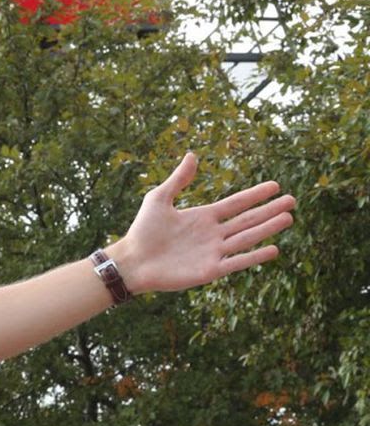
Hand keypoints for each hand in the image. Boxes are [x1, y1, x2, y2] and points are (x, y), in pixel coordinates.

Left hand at [113, 152, 294, 295]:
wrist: (132, 260)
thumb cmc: (142, 231)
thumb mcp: (159, 199)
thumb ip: (178, 179)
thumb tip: (192, 155)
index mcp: (203, 217)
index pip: (236, 203)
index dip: (255, 195)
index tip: (276, 185)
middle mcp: (213, 234)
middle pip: (247, 219)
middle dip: (269, 210)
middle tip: (293, 199)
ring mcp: (213, 252)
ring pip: (247, 238)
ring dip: (268, 228)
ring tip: (288, 217)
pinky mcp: (210, 270)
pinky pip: (237, 262)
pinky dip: (255, 256)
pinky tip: (274, 248)